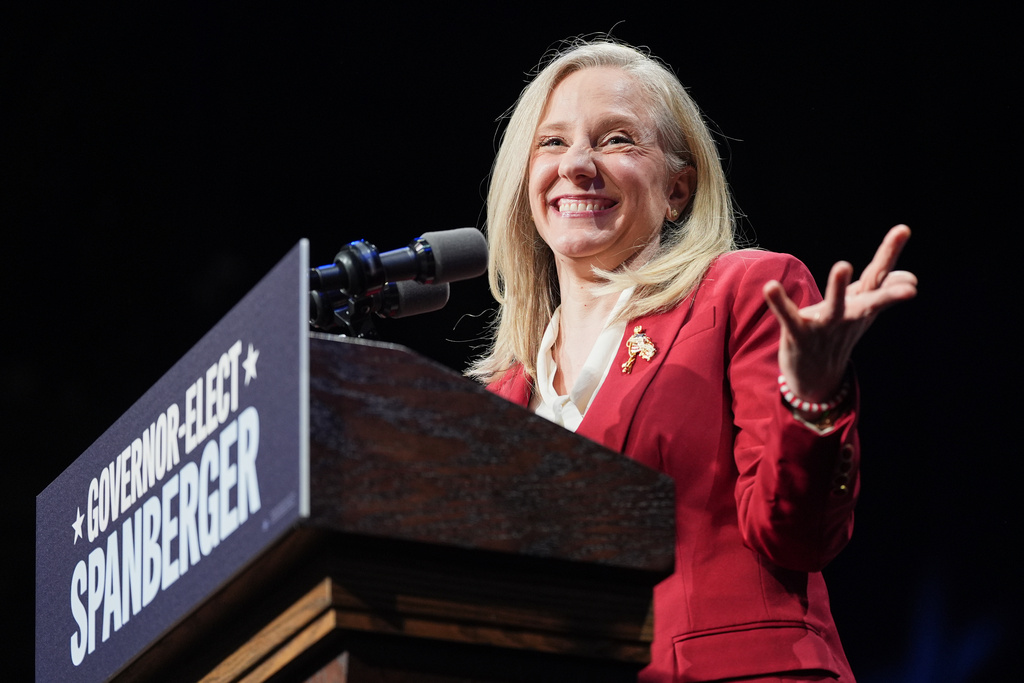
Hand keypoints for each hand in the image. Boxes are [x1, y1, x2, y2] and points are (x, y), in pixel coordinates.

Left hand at [763, 225, 917, 402]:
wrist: (815, 377)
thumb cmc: (840, 336)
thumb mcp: (862, 313)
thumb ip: (880, 291)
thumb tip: (909, 277)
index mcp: (862, 305)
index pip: (880, 276)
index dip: (890, 252)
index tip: (903, 229)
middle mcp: (849, 316)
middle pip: (872, 300)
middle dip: (890, 293)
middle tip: (911, 287)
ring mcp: (825, 327)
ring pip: (835, 307)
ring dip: (839, 288)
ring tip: (844, 265)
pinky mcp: (799, 335)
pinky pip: (789, 317)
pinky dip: (780, 303)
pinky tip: (770, 286)